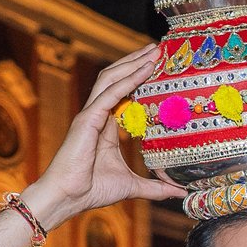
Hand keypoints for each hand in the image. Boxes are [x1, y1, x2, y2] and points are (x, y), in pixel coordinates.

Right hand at [28, 45, 186, 225]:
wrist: (68, 197)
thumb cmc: (92, 189)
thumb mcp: (132, 185)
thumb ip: (155, 187)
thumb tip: (178, 191)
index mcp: (105, 124)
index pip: (122, 91)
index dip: (138, 76)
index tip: (158, 66)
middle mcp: (97, 114)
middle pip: (116, 77)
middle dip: (136, 61)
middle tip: (158, 49)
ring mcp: (90, 114)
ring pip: (111, 78)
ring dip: (133, 63)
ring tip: (153, 52)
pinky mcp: (87, 119)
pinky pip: (110, 93)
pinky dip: (128, 80)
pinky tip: (143, 69)